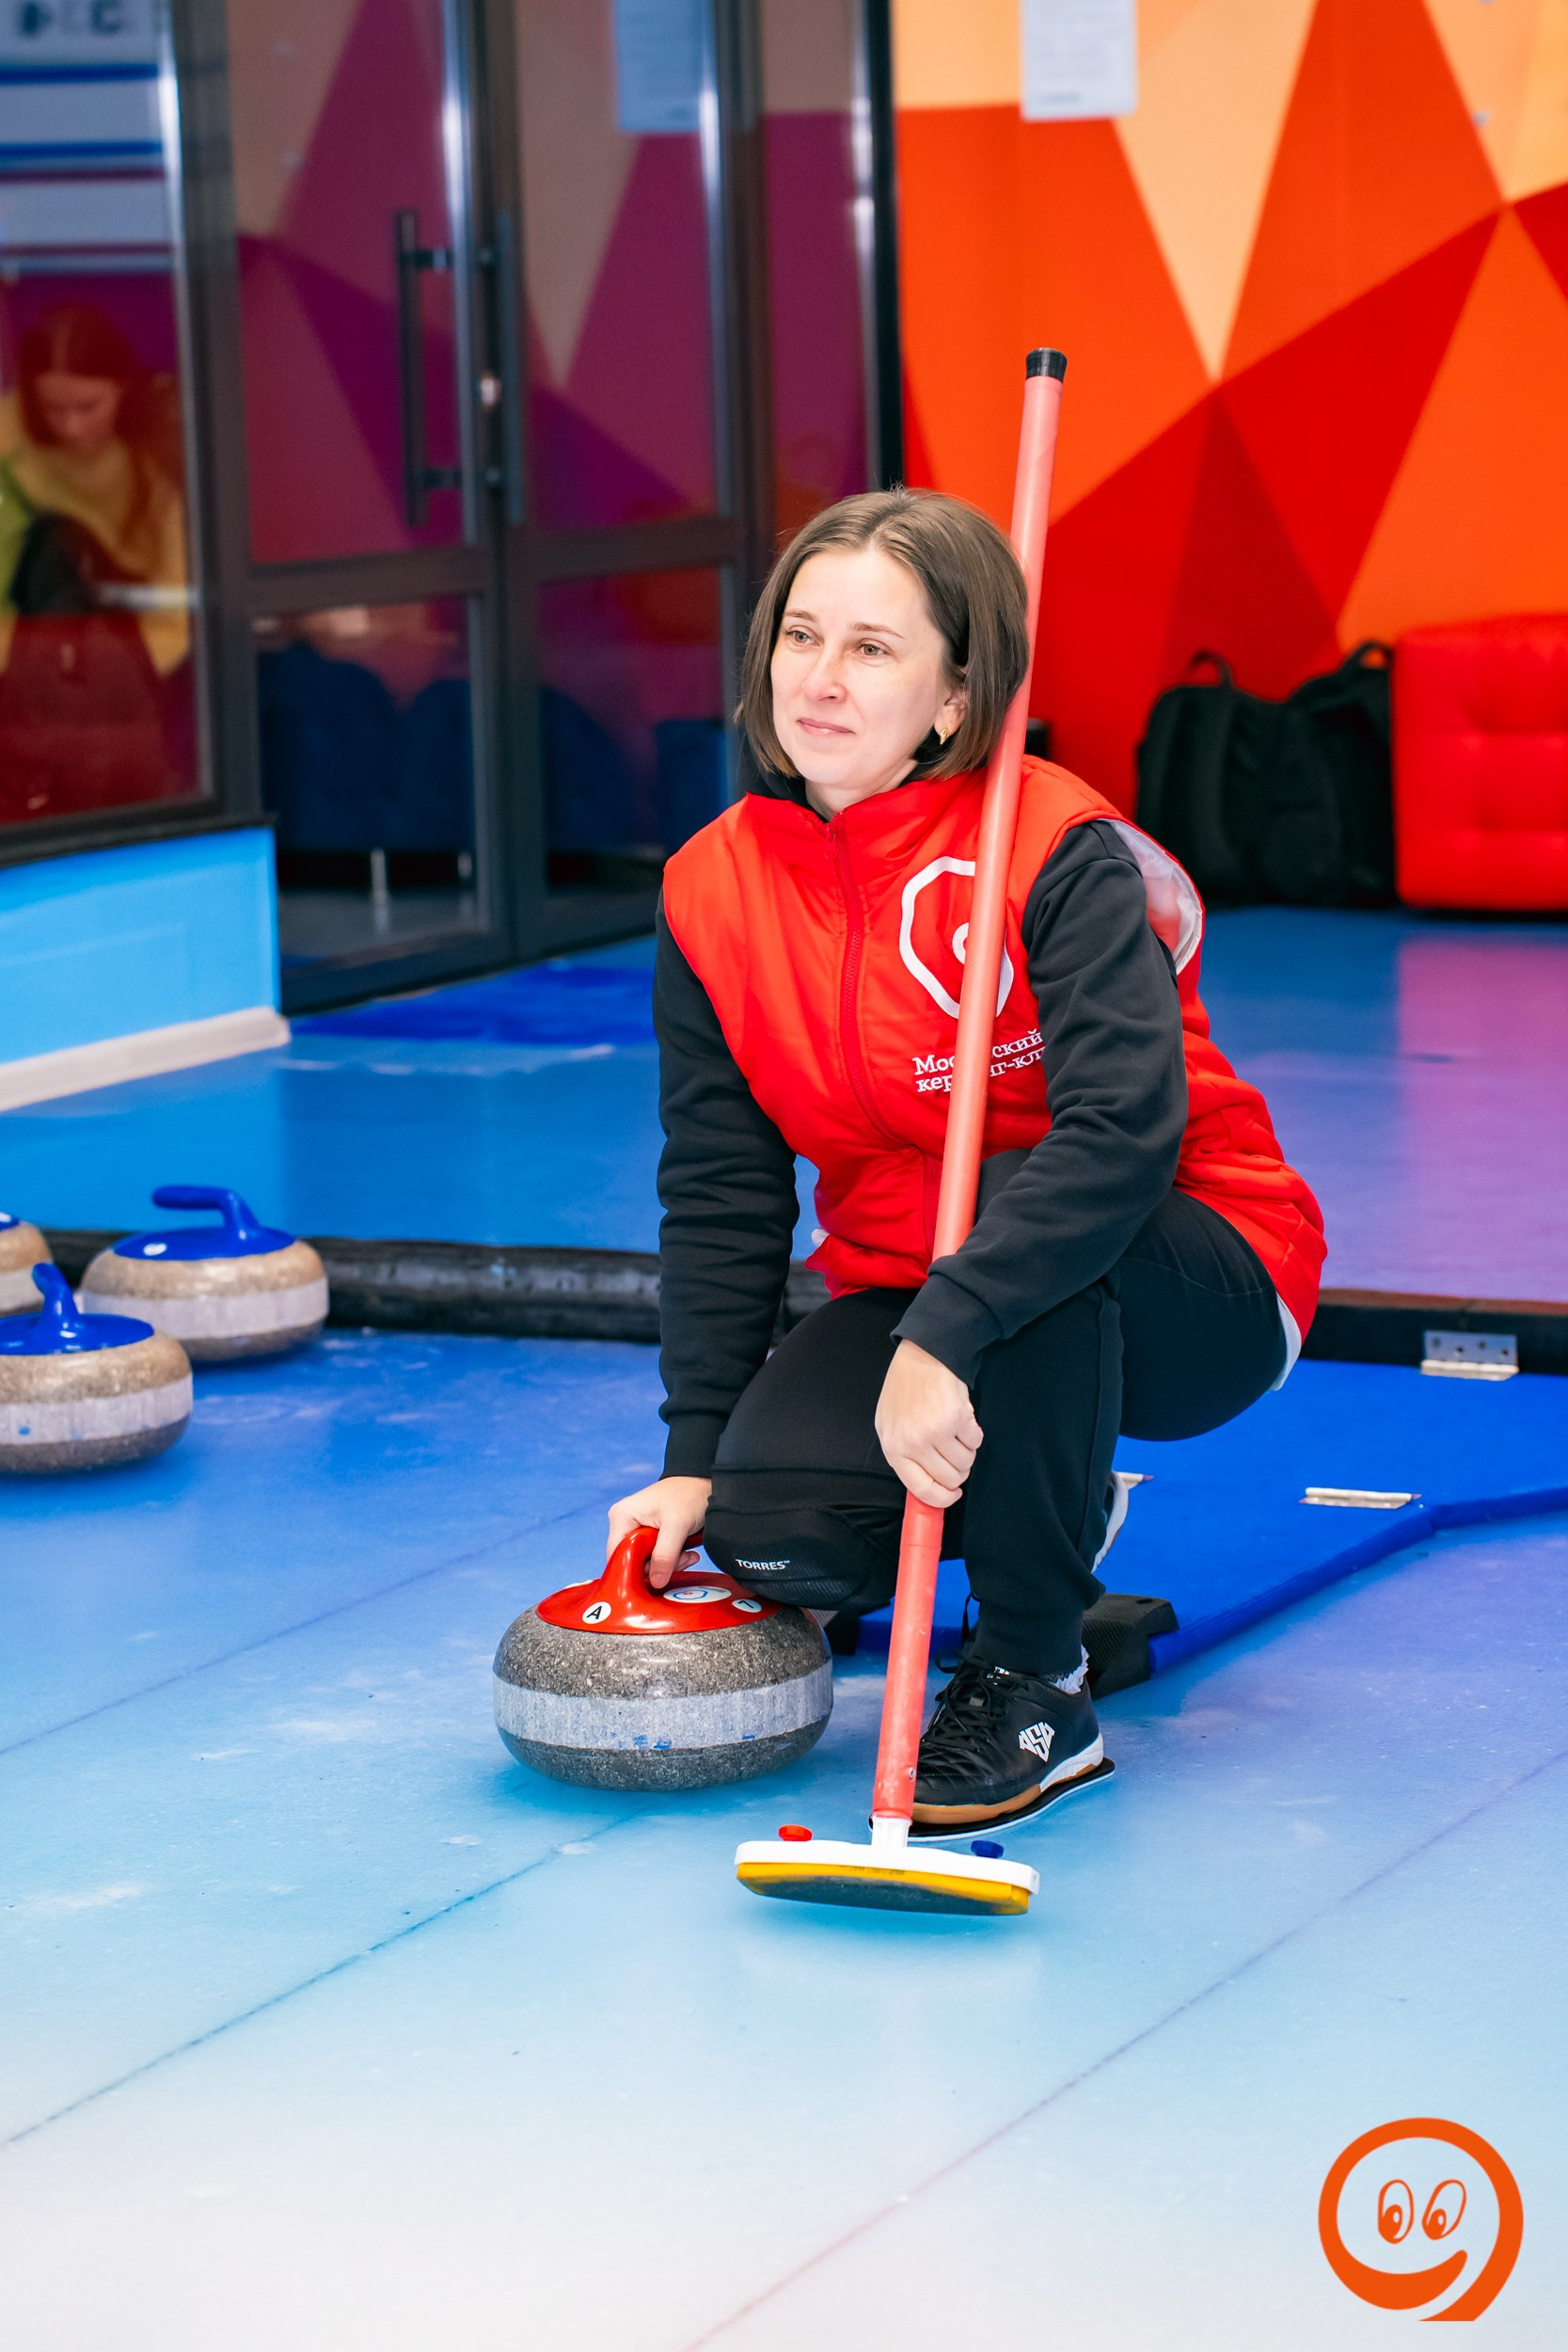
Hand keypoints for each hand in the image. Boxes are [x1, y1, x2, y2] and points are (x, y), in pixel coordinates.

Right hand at [607, 1476, 711, 1588]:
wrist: (705, 1483)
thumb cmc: (688, 1494)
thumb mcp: (677, 1526)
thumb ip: (664, 1556)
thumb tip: (655, 1582)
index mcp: (621, 1517)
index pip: (616, 1557)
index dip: (634, 1571)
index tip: (657, 1574)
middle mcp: (625, 1524)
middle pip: (633, 1562)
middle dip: (658, 1567)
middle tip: (680, 1559)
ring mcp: (638, 1530)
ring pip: (647, 1563)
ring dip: (669, 1564)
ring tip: (687, 1554)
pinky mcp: (651, 1535)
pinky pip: (656, 1557)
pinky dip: (673, 1559)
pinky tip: (687, 1552)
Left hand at [874, 1339, 981, 1508]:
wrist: (923, 1356)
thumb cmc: (905, 1390)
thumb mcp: (890, 1425)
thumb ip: (903, 1455)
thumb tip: (926, 1484)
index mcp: (894, 1448)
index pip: (921, 1489)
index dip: (942, 1498)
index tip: (953, 1495)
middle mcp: (914, 1443)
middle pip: (950, 1479)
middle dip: (959, 1472)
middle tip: (955, 1454)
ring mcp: (935, 1431)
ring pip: (966, 1462)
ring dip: (966, 1450)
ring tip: (955, 1432)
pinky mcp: (957, 1418)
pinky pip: (976, 1442)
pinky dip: (974, 1434)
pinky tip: (962, 1419)